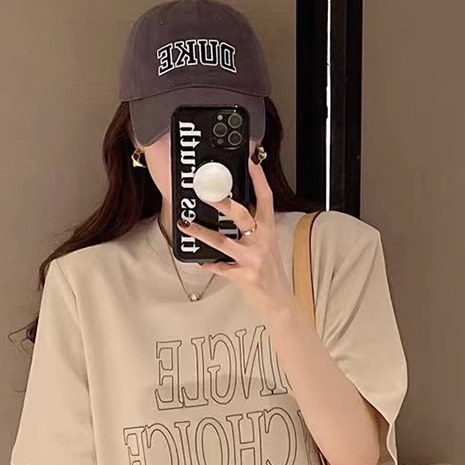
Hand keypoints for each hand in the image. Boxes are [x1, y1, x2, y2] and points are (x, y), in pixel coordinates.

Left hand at [176, 152, 299, 322]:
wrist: (279, 301)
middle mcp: (262, 241)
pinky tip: (198, 259)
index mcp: (268, 230)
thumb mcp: (266, 245)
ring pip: (223, 242)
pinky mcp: (243, 276)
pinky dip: (208, 263)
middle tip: (206, 193)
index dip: (258, 179)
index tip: (250, 162)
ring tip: (185, 223)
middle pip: (242, 215)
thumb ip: (253, 228)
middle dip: (224, 203)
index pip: (266, 198)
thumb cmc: (269, 271)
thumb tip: (232, 209)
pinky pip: (220, 267)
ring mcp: (252, 259)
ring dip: (201, 232)